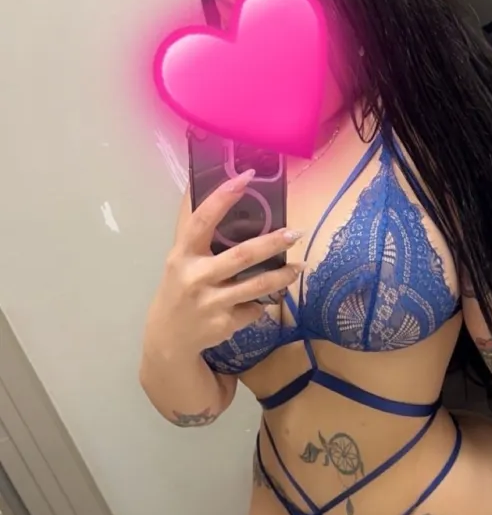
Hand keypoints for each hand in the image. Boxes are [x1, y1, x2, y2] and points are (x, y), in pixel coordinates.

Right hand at [145, 170, 303, 354]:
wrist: (169, 337)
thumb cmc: (180, 288)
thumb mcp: (180, 261)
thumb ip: (198, 235)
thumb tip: (216, 192)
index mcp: (182, 255)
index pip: (202, 220)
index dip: (223, 197)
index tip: (247, 177)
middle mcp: (196, 277)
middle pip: (241, 256)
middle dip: (272, 243)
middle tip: (295, 233)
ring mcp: (211, 303)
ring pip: (257, 286)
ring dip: (282, 276)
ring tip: (299, 267)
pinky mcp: (224, 323)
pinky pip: (253, 309)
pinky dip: (260, 303)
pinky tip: (260, 300)